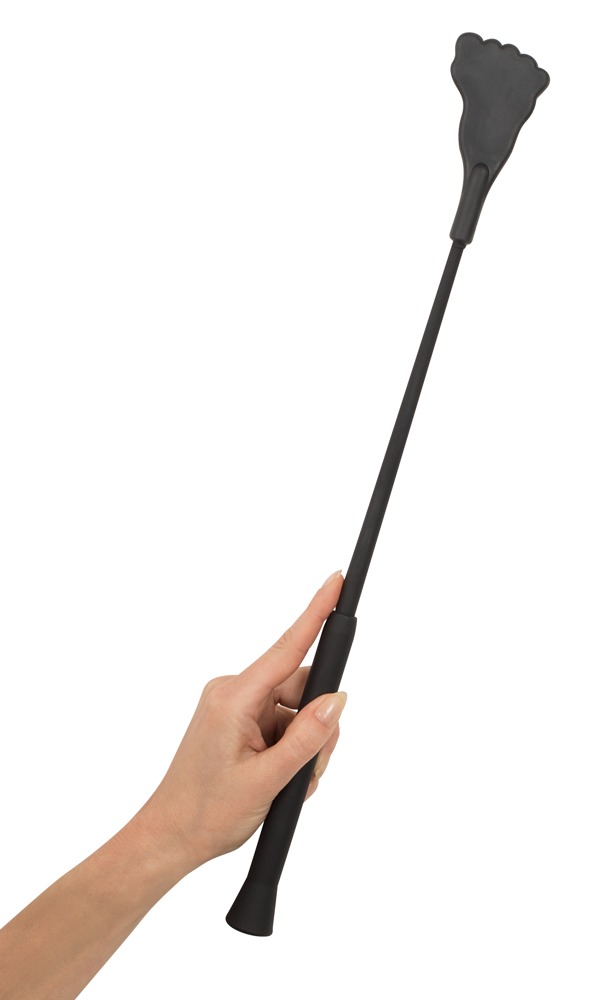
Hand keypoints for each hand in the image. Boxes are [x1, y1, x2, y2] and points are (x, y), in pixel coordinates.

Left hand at [145, 570, 346, 873]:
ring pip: (296, 710)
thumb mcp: (268, 780)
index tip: (336, 580)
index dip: (316, 612)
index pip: (287, 647)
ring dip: (305, 746)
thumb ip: (307, 738)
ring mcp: (235, 707)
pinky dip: (293, 749)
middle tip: (309, 770)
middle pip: (301, 689)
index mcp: (234, 698)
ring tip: (289, 783)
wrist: (170, 838)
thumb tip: (338, 700)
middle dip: (317, 727)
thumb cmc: (206, 813)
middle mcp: (234, 693)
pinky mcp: (238, 722)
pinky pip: (283, 723)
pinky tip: (284, 779)